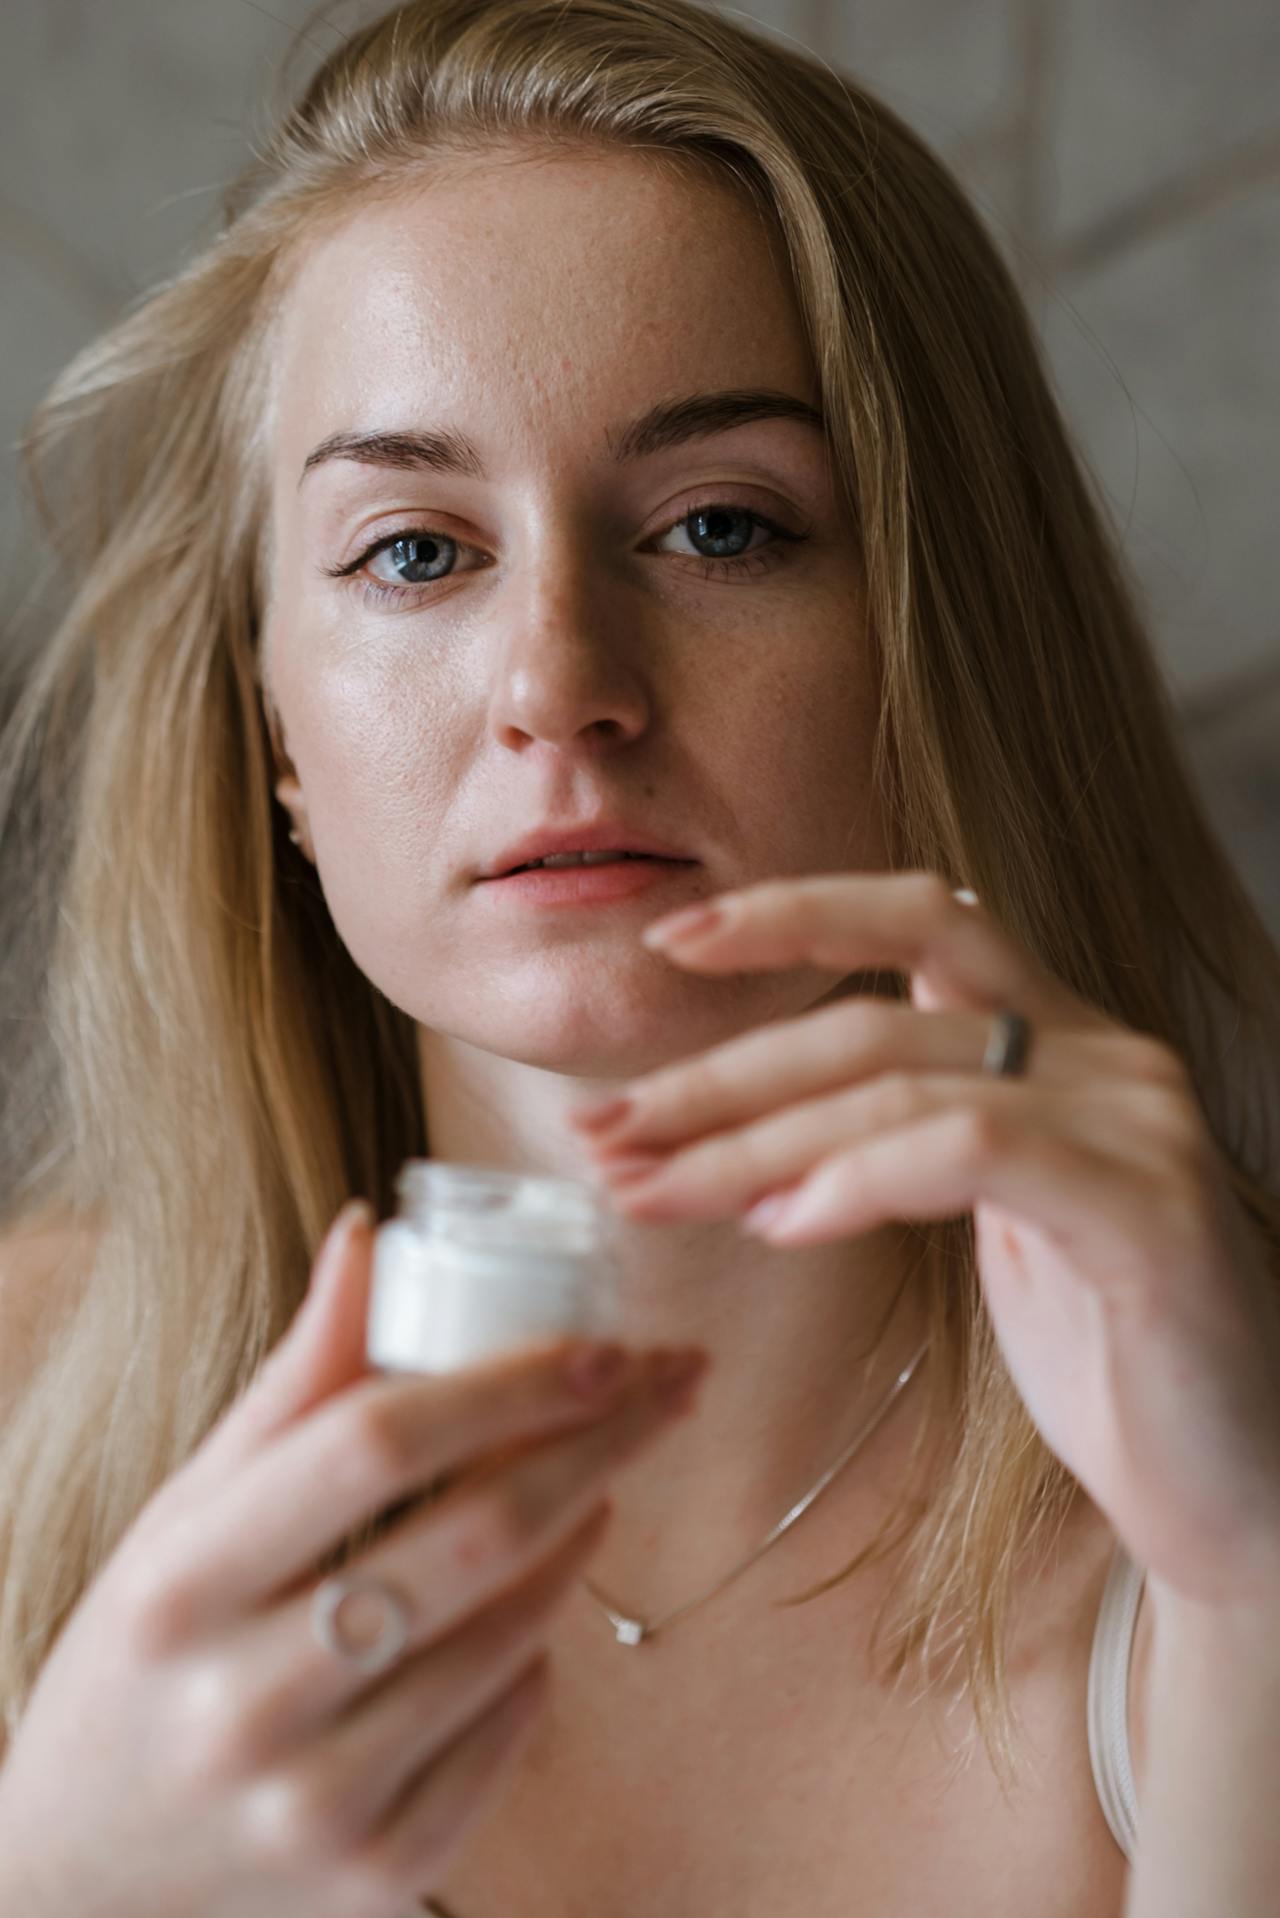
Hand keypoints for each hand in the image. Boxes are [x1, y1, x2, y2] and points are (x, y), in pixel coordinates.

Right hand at [0, 1202, 708, 1917]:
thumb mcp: (187, 1512)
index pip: (375, 1443)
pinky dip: (538, 1657)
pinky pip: (508, 1736)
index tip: (600, 1344)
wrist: (86, 1869)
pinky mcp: (377, 1880)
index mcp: (185, 1582)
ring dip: (582, 1537)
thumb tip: (370, 1233)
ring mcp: (316, 1805)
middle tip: (670, 1384)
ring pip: (511, 1636)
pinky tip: (533, 1610)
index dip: (505, 1381)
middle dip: (599, 1443)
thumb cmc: (150, 1651)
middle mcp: (246, 1702)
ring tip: (602, 1480)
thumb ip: (293, 1382)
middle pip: (475, 1536)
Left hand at [569, 869, 1279, 1606]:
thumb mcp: (991, 1220)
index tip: (674, 940)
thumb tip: (743, 1142)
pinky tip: (786, 1227)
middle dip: (719, 1075)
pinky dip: (857, 1178)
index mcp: (1060, 1039)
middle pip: (873, 1012)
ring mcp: (1132, 1119)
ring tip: (655, 1191)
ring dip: (751, 1141)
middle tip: (608, 1131)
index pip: (921, 916)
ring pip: (898, 1079)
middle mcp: (1102, 1054)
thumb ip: (902, 1145)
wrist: (1242, 1484)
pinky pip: (970, 1147)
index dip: (793, 911)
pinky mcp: (1143, 1204)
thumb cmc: (1106, 1353)